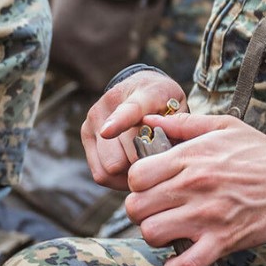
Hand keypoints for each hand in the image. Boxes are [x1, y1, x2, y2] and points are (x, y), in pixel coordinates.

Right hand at [80, 69, 186, 190]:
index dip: (118, 122)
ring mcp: (94, 120)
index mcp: (143, 94)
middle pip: (120, 154)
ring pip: (109, 168)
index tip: (108, 132)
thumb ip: (178, 129)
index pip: (130, 110)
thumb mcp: (180, 107)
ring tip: (145, 166)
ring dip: (129, 175)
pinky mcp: (85, 134)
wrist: (142, 85)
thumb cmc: (165, 101)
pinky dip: (118, 179)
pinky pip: (100, 174)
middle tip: (157, 165)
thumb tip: (169, 154)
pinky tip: (132, 169)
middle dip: (142, 166)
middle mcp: (111, 104)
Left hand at [124, 113, 265, 265]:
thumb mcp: (227, 126)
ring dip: (157, 235)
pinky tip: (182, 256)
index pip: (136, 175)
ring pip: (152, 234)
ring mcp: (207, 216)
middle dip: (143, 210)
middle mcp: (194, 185)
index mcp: (192, 157)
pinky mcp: (222, 241)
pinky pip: (183, 265)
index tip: (151, 186)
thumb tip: (151, 122)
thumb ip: (185, 123)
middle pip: (137, 207)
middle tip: (159, 209)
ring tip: (172, 229)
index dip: (139, 183)